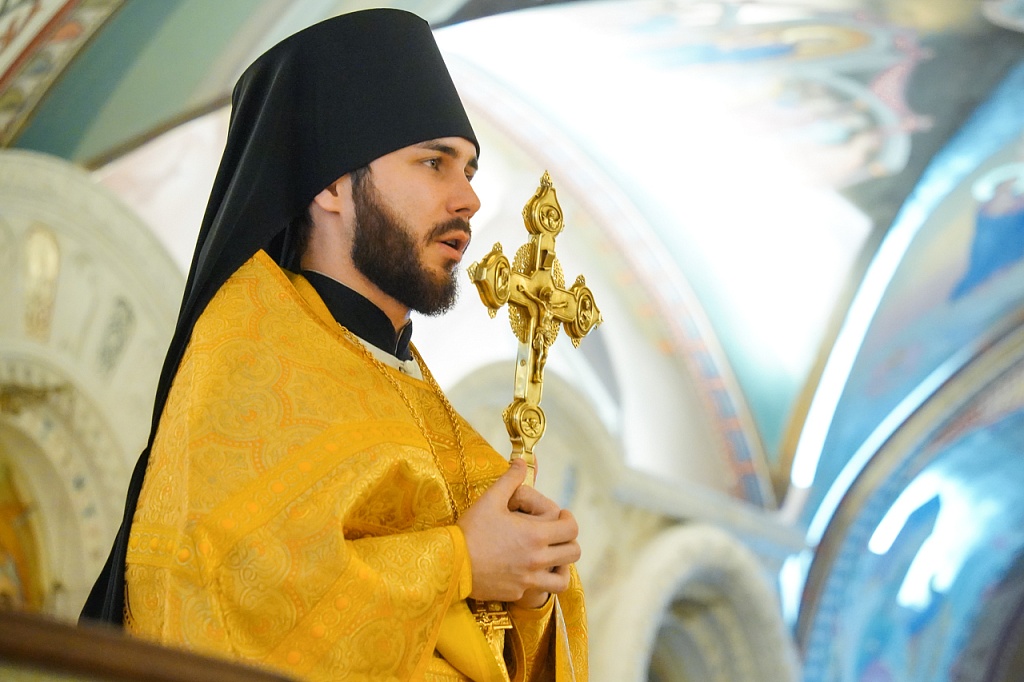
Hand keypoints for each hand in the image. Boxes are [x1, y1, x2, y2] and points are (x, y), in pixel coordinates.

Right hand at [456, 459, 579, 606]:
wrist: (450, 564)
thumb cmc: (471, 530)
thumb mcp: (490, 499)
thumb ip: (510, 479)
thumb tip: (520, 462)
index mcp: (535, 535)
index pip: (571, 528)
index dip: (570, 519)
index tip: (561, 516)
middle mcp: (537, 559)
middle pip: (573, 552)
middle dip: (569, 541)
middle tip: (557, 534)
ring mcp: (528, 579)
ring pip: (562, 579)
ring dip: (561, 566)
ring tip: (551, 557)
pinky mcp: (517, 593)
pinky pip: (538, 589)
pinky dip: (538, 579)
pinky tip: (527, 569)